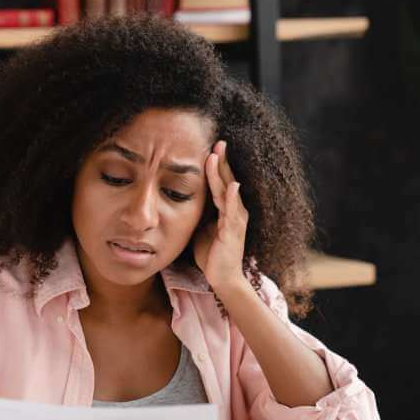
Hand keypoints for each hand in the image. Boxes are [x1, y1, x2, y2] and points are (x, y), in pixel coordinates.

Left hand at [194, 141, 250, 294]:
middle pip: (227, 179)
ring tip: (217, 155)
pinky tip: (231, 184)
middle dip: (221, 160)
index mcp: (227, 209)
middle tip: (217, 141)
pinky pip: (232, 212)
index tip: (209, 146)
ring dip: (223, 172)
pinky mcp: (232, 232)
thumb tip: (183, 198)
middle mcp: (235, 210)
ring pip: (227, 191)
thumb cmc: (212, 254)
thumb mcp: (201, 227)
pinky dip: (231, 197)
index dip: (216, 164)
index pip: (220, 181)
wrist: (222, 278)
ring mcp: (235, 220)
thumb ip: (198, 212)